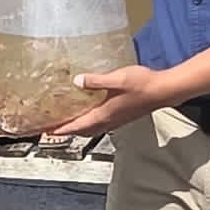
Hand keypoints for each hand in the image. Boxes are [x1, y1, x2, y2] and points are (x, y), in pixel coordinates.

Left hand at [51, 62, 172, 139]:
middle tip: (52, 128)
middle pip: (82, 131)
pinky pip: (100, 124)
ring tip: (67, 123)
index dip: (61, 129)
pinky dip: (89, 123)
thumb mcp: (116, 79)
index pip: (77, 126)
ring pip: (91, 129)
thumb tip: (76, 81)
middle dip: (67, 131)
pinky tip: (89, 114)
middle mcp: (108, 121)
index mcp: (104, 115)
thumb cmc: (141, 84)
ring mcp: (116, 121)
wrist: (163, 91)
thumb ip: (95, 81)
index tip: (46, 131)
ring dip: (78, 128)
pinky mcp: (122, 117)